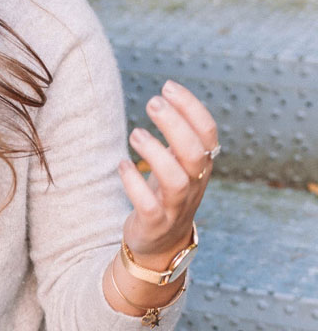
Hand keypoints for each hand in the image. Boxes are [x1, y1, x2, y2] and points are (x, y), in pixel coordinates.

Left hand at [118, 79, 218, 264]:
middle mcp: (195, 185)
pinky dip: (134, 183)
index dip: (191, 107)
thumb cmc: (167, 194)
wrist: (161, 244)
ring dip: (155, 153)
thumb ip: (179, 135)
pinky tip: (122, 164)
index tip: (168, 86)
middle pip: (193, 152)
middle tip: (152, 102)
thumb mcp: (178, 163)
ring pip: (176, 179)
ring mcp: (176, 207)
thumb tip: (168, 95)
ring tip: (135, 133)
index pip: (208, 132)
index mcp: (203, 166)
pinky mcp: (155, 224)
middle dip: (175, 124)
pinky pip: (148, 205)